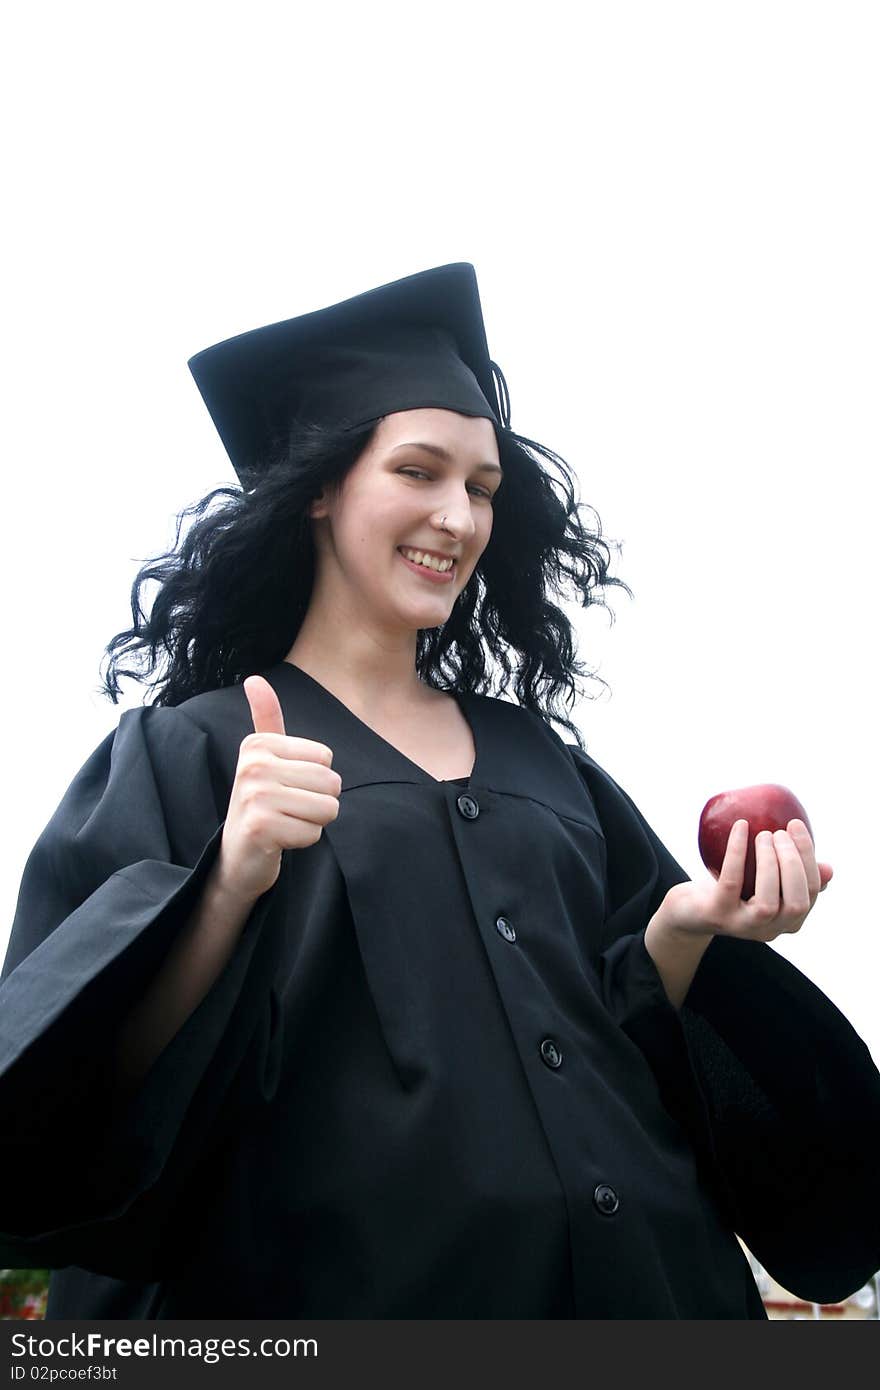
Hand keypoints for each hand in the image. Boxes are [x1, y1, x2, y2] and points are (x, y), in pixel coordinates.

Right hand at [218, 675, 341, 901]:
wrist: (237, 857)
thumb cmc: (260, 804)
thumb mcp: (263, 758)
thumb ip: (266, 718)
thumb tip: (255, 678)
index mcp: (258, 745)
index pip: (326, 759)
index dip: (315, 780)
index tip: (284, 788)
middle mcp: (253, 766)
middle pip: (331, 782)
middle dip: (318, 803)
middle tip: (287, 810)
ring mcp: (255, 796)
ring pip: (327, 808)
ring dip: (311, 823)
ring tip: (284, 823)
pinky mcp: (261, 827)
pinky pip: (313, 833)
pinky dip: (302, 842)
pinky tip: (279, 841)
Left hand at [657, 818, 832, 943]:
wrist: (687, 912)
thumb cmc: (731, 892)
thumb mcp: (765, 885)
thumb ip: (793, 878)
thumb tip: (828, 869)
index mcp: (788, 921)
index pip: (811, 892)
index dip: (808, 857)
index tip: (795, 826)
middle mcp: (770, 930)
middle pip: (796, 902)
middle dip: (793, 862)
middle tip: (779, 832)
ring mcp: (743, 926)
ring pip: (769, 901)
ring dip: (770, 862)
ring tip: (763, 834)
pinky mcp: (717, 915)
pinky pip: (732, 882)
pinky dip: (738, 851)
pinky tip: (741, 827)